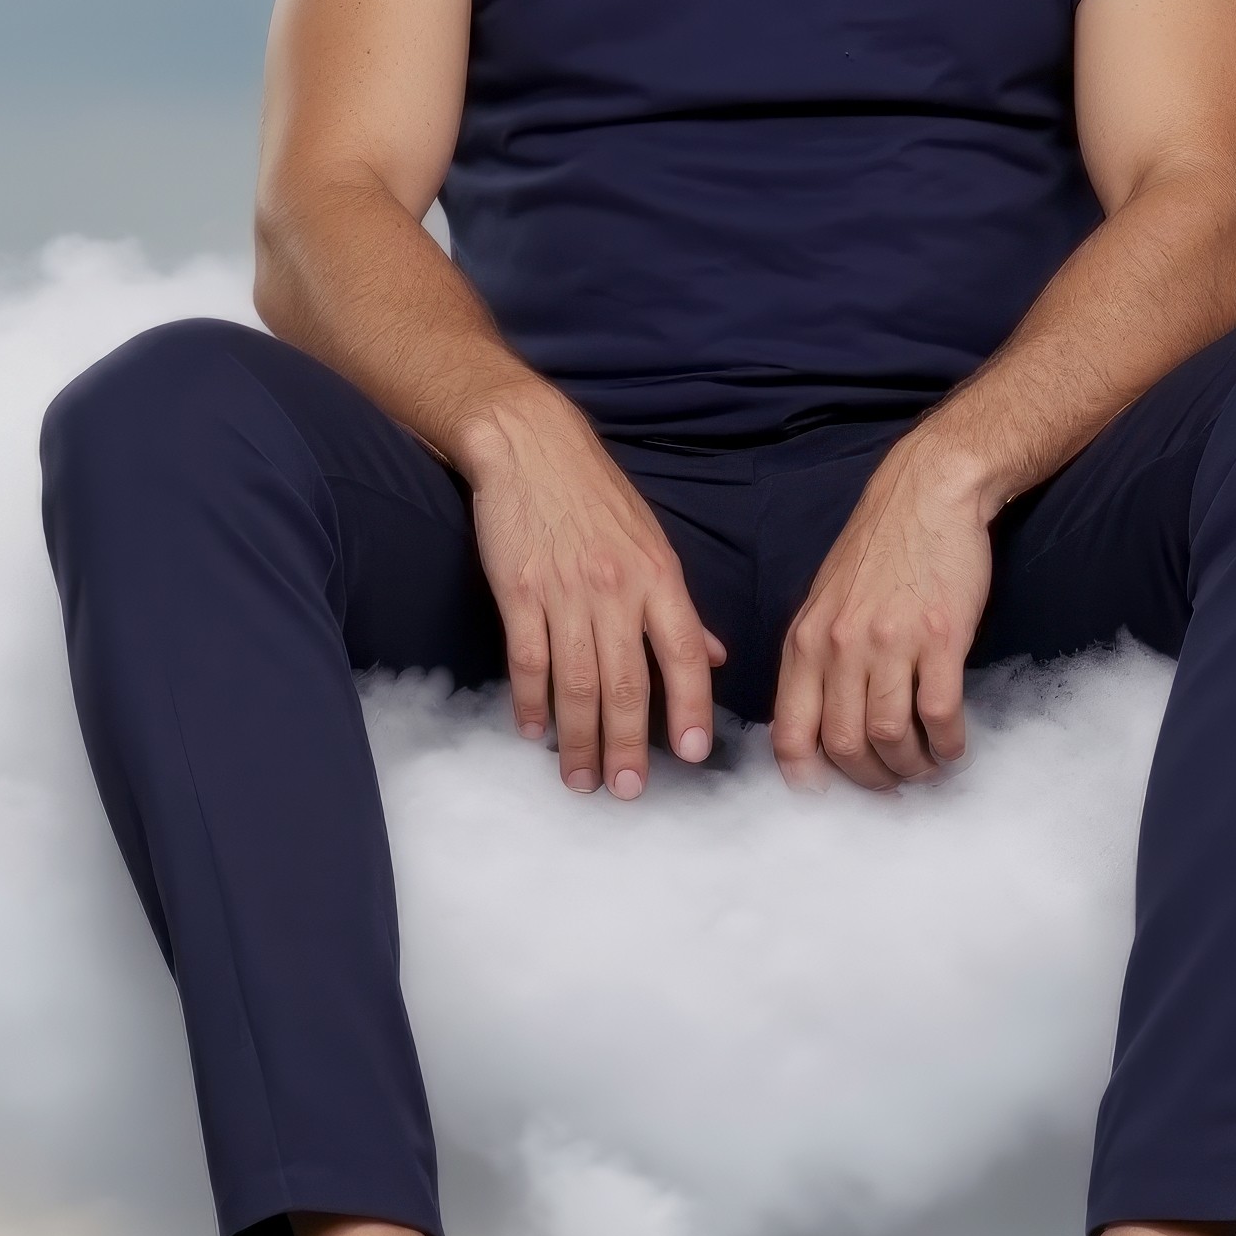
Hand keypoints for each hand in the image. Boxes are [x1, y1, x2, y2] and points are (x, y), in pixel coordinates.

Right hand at [459, 393, 723, 798]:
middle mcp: (617, 589)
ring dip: (579, 739)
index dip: (692, 707)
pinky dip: (530, 703)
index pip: (686, 654)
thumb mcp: (651, 542)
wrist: (530, 445)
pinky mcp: (519, 592)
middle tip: (630, 791)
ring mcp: (566, 592)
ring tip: (582, 779)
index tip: (695, 753)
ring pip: (577, 683)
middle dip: (630, 744)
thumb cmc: (595, 495)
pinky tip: (533, 733)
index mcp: (658, 577)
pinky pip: (528, 661)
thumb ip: (679, 608)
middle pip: (628, 683)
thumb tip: (716, 658)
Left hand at [772, 442, 996, 790]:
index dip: (808, 778)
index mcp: (805, 641)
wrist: (927, 494)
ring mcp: (890, 642)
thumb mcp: (826, 601)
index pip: (790, 733)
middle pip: (844, 745)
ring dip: (912, 767)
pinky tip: (953, 748)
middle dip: (871, 780)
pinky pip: (939, 714)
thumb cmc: (879, 549)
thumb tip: (819, 722)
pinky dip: (947, 745)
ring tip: (926, 768)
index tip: (830, 794)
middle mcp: (840, 646)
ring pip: (890, 737)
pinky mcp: (940, 637)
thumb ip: (817, 658)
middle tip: (894, 784)